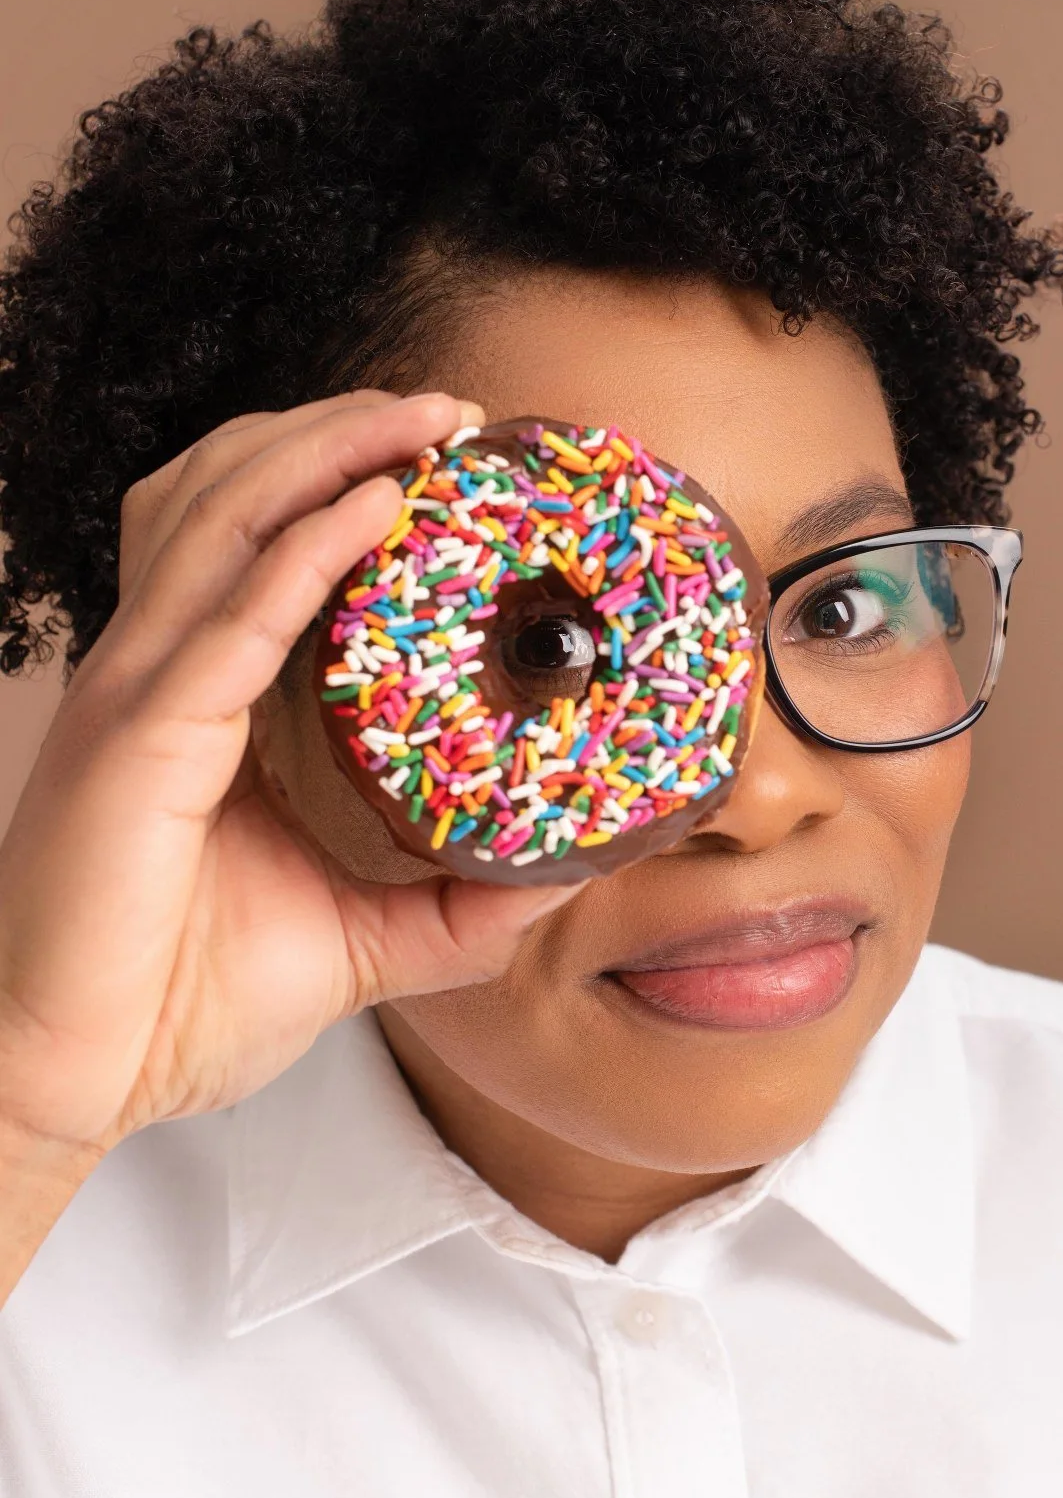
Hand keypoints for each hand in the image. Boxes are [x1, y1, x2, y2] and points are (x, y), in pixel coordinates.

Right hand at [0, 392, 580, 1234]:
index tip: (449, 456)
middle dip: (338, 430)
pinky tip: (376, 507)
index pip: (255, 541)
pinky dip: (302, 547)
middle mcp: (155, 671)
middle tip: (450, 413)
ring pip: (222, 516)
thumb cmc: (175, 1009)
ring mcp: (135, 695)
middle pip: (232, 491)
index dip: (338, 477)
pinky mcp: (136, 739)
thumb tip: (563, 880)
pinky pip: (228, 614)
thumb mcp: (354, 943)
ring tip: (424, 424)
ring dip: (327, 451)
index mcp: (192, 698)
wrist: (65, 1083)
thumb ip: (452, 908)